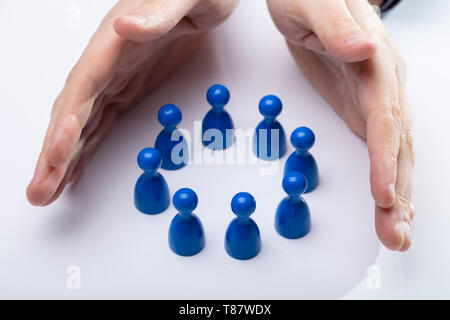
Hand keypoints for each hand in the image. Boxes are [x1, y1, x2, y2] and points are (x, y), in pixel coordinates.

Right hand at [26, 0, 237, 205]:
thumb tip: (126, 26)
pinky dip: (86, 147)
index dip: (66, 123)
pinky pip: (102, 122)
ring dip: (64, 157)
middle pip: (73, 112)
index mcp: (115, 40)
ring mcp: (116, 76)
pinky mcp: (128, 87)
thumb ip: (159, 12)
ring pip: (82, 122)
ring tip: (47, 190)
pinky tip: (75, 167)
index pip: (83, 86)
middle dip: (54, 153)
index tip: (57, 154)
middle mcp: (108, 61)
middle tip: (38, 190)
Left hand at [267, 0, 414, 250]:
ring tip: (396, 233)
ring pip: (393, 152)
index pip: (385, 114)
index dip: (386, 156)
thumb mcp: (314, 2)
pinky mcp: (362, 107)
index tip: (385, 192)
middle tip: (396, 233)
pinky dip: (387, 178)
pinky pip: (381, 148)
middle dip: (399, 191)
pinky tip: (391, 203)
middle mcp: (383, 82)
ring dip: (397, 195)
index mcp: (374, 59)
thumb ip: (336, 24)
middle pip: (397, 143)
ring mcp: (375, 98)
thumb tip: (363, 48)